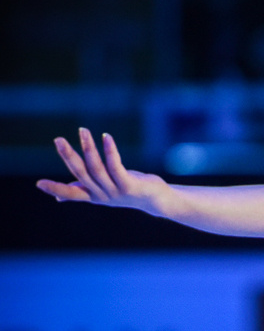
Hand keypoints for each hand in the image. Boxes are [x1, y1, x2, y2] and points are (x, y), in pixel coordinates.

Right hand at [36, 128, 170, 215]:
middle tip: (58, 139)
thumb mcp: (104, 192)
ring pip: (97, 168)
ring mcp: (116, 191)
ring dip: (89, 148)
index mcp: (94, 196)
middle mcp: (103, 195)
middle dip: (68, 156)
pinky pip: (116, 166)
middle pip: (82, 174)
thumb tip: (58, 199)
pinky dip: (110, 151)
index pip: (71, 193)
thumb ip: (83, 191)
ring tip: (82, 131)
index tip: (38, 184)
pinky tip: (106, 137)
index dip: (56, 189)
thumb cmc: (129, 191)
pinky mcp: (129, 185)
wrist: (158, 200)